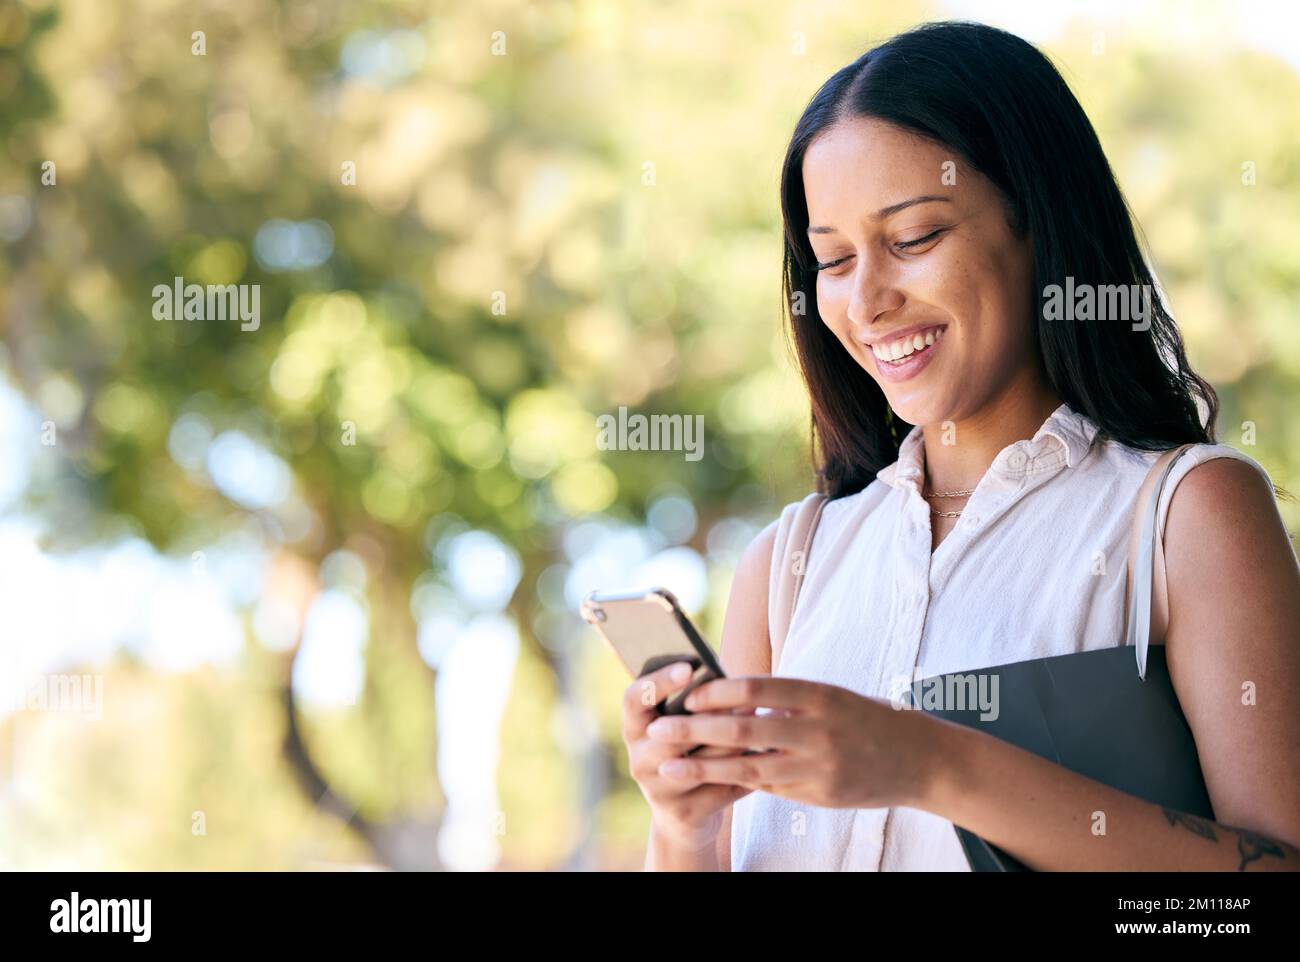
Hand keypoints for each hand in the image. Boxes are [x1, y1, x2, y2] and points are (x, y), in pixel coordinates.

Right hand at [621, 661, 753, 852]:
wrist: (681, 815)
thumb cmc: (686, 752)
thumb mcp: (676, 727)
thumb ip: (690, 705)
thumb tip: (723, 678)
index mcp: (634, 729)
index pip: (634, 699)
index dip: (659, 681)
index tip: (689, 667)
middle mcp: (639, 760)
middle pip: (673, 733)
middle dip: (713, 714)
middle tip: (747, 696)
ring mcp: (659, 790)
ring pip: (705, 761)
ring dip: (738, 740)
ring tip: (763, 720)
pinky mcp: (684, 813)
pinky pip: (723, 787)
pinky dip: (749, 771)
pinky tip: (771, 757)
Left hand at [644, 675, 942, 809]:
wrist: (920, 759)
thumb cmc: (866, 718)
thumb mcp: (830, 696)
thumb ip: (786, 698)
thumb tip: (730, 695)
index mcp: (818, 694)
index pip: (756, 685)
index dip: (716, 689)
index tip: (685, 692)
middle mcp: (818, 729)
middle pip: (744, 727)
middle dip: (696, 730)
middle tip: (660, 730)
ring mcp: (820, 766)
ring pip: (749, 767)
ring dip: (703, 767)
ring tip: (668, 767)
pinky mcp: (820, 794)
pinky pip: (770, 787)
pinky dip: (739, 782)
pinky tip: (710, 781)